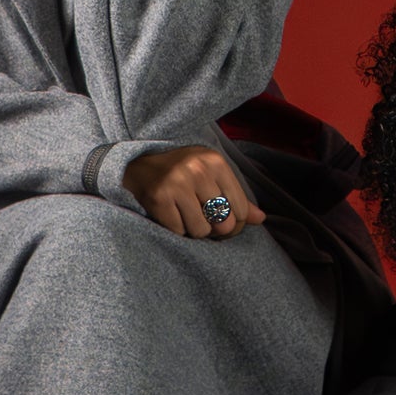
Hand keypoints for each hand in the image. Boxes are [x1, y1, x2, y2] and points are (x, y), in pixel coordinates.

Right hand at [126, 146, 264, 237]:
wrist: (135, 163)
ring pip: (201, 230)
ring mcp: (178, 184)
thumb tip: (261, 218)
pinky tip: (169, 214)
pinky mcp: (159, 198)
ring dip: (192, 230)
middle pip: (223, 223)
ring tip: (183, 214)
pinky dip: (175, 229)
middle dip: (214, 229)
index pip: (240, 210)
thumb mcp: (210, 175)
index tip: (219, 218)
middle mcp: (199, 170)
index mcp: (215, 162)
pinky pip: (179, 231)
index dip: (233, 222)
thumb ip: (236, 197)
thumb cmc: (179, 171)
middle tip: (201, 219)